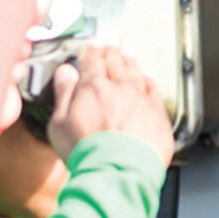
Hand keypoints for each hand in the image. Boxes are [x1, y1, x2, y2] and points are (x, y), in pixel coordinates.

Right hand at [48, 44, 175, 164]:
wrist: (118, 174)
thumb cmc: (87, 154)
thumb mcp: (60, 123)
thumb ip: (64, 93)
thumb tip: (65, 72)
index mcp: (93, 87)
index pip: (92, 58)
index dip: (91, 48)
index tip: (92, 44)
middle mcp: (120, 89)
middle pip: (116, 61)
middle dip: (111, 50)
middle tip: (111, 44)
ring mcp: (141, 101)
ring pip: (136, 72)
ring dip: (131, 60)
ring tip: (128, 54)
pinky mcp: (158, 116)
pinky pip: (155, 89)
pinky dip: (150, 79)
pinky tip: (148, 76)